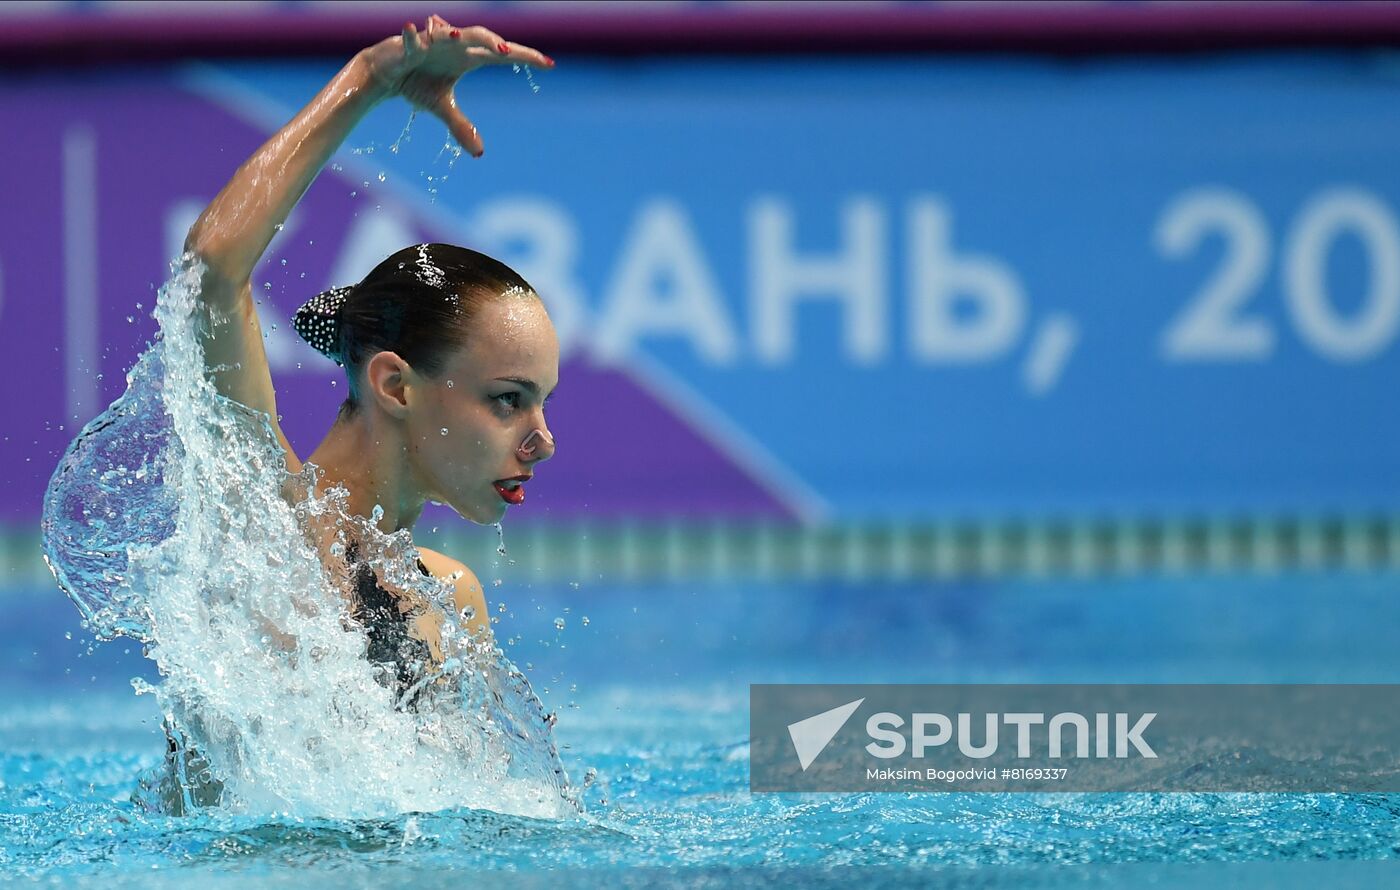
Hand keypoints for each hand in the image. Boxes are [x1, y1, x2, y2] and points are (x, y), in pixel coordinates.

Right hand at [361, 15, 553, 156]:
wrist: (385, 73)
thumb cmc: (417, 82)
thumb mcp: (440, 107)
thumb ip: (460, 126)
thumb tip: (479, 153)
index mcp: (467, 58)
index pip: (501, 55)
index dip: (525, 57)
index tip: (550, 64)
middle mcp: (454, 46)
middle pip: (481, 39)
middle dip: (495, 43)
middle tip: (509, 53)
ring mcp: (432, 43)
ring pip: (449, 34)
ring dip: (458, 35)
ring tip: (464, 39)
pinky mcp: (408, 45)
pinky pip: (412, 39)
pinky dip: (412, 36)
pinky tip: (413, 29)